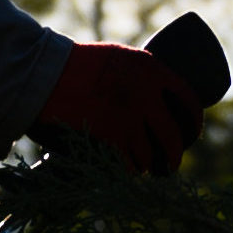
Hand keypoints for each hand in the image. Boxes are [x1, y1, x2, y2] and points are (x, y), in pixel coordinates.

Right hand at [30, 40, 203, 175]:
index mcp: (150, 68)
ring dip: (149, 166)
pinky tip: (126, 174)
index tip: (190, 132)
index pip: (188, 99)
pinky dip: (129, 171)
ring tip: (142, 170)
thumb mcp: (114, 58)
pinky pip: (130, 164)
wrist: (39, 73)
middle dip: (174, 155)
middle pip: (173, 135)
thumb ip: (135, 75)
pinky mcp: (111, 137)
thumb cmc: (69, 65)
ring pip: (152, 154)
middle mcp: (146, 92)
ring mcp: (129, 116)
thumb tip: (149, 94)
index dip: (193, 121)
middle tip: (170, 164)